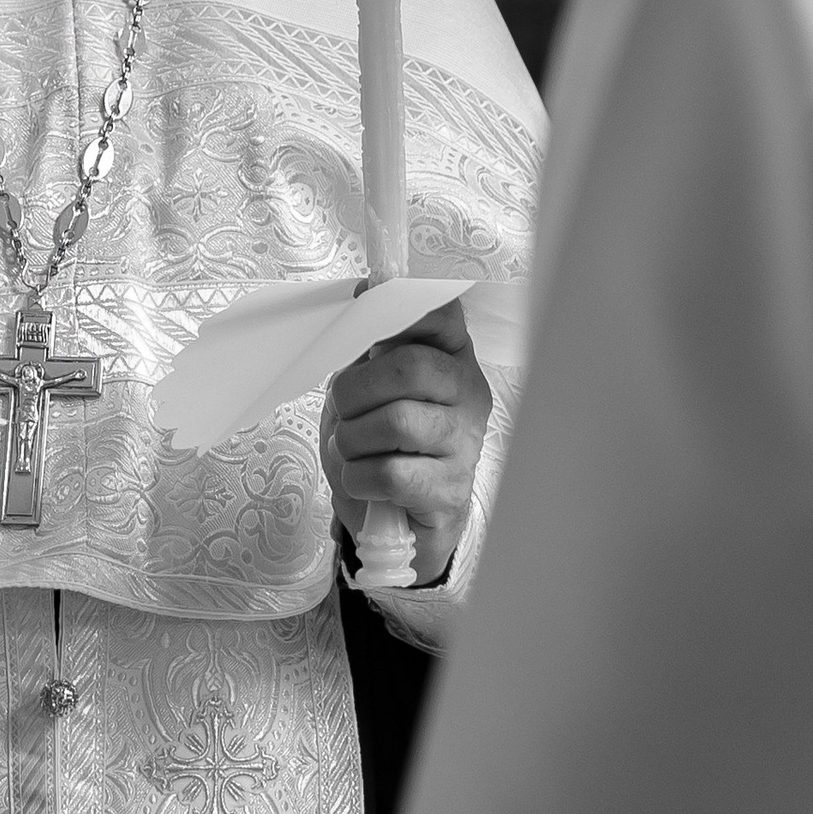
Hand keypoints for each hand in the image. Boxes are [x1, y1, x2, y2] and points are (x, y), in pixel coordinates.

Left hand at [318, 303, 491, 587]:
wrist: (400, 521)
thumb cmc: (383, 445)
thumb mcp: (373, 388)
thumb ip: (372, 347)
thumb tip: (364, 292)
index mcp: (451, 358)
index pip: (442, 315)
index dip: (398, 309)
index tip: (363, 311)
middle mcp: (468, 394)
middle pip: (409, 367)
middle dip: (356, 389)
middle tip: (344, 409)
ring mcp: (464, 443)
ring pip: (396, 422)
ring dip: (353, 439)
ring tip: (354, 450)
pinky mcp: (449, 489)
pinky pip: (390, 473)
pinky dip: (358, 478)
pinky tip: (364, 481)